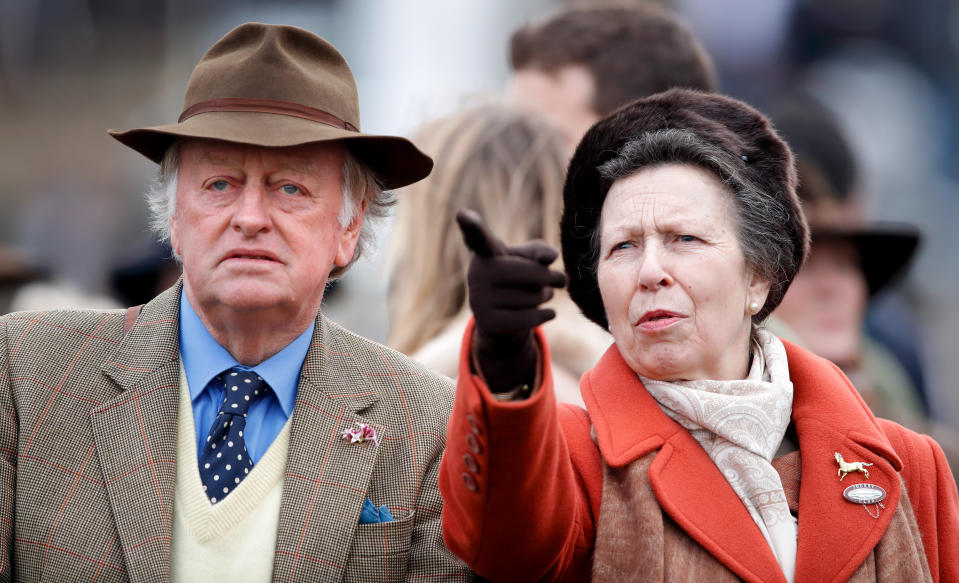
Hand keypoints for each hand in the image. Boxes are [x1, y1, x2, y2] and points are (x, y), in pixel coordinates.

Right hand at [456, 209, 566, 392]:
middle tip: (559, 280)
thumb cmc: (518, 279)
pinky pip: (527, 318)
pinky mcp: (486, 322)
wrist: (502, 319)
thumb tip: (549, 257)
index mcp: (485, 252)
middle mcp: (476, 273)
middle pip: (526, 273)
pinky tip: (550, 312)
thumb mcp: (529, 259)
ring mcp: (478, 299)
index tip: (463, 215)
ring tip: (544, 295)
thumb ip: (540, 251)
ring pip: (530, 297)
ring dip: (547, 296)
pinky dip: (545, 315)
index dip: (471, 225)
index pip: (478, 237)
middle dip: (549, 277)